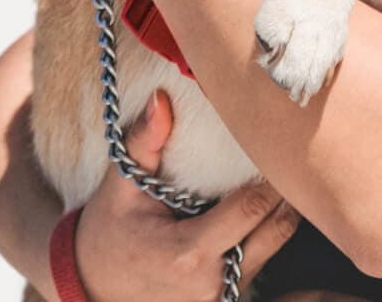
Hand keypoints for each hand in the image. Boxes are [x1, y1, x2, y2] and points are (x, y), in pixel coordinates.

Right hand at [72, 90, 300, 301]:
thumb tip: (161, 99)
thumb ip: (143, 141)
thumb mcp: (120, 184)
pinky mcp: (226, 299)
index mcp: (188, 252)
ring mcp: (221, 296)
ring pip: (277, 244)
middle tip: (287, 152)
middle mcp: (211, 282)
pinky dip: (267, 231)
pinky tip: (260, 205)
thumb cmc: (109, 230)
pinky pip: (264, 259)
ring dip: (280, 210)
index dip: (271, 173)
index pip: (253, 207)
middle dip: (287, 189)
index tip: (277, 140)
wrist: (94, 285)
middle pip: (278, 227)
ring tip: (276, 174)